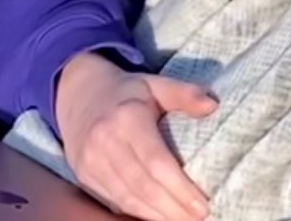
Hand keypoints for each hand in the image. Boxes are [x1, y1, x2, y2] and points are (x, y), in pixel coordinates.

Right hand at [53, 51, 215, 220]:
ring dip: (158, 216)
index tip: (203, 205)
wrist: (78, 94)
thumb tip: (212, 105)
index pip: (156, 162)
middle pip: (143, 186)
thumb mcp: (154, 84)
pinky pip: (115, 201)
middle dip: (173, 209)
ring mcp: (90, 161)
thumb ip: (183, 93)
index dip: (180, 188)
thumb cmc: (125, 93)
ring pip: (128, 199)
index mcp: (126, 118)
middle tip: (199, 219)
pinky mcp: (84, 175)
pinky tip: (159, 216)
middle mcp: (104, 141)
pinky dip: (139, 213)